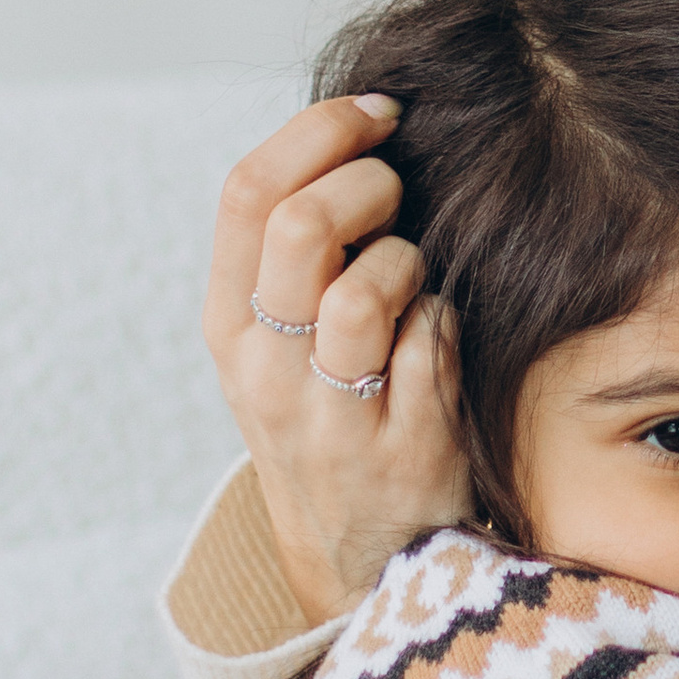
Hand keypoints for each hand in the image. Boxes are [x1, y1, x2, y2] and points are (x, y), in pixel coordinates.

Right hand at [205, 95, 474, 624]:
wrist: (364, 563)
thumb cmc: (334, 422)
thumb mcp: (282, 347)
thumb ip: (297, 254)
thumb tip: (354, 134)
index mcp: (228, 326)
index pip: (247, 194)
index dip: (318, 132)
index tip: (376, 115)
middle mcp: (266, 372)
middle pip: (301, 227)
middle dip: (371, 184)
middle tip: (402, 196)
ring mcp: (331, 417)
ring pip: (370, 286)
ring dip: (414, 261)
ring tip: (418, 282)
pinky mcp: (404, 450)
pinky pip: (436, 340)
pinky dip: (450, 322)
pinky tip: (442, 340)